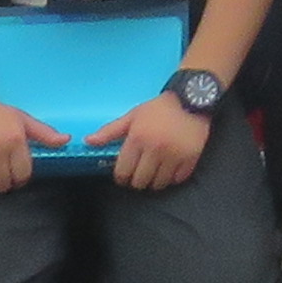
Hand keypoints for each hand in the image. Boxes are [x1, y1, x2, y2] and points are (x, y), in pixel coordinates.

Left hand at [98, 92, 215, 192]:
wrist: (192, 98)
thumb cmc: (159, 108)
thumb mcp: (133, 115)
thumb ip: (110, 131)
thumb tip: (88, 141)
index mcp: (138, 138)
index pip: (123, 172)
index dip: (121, 177)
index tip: (125, 175)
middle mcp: (155, 149)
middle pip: (140, 181)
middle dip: (137, 180)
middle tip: (140, 172)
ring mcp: (175, 155)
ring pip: (159, 184)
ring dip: (155, 181)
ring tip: (155, 171)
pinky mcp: (191, 157)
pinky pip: (178, 179)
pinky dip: (173, 177)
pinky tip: (170, 168)